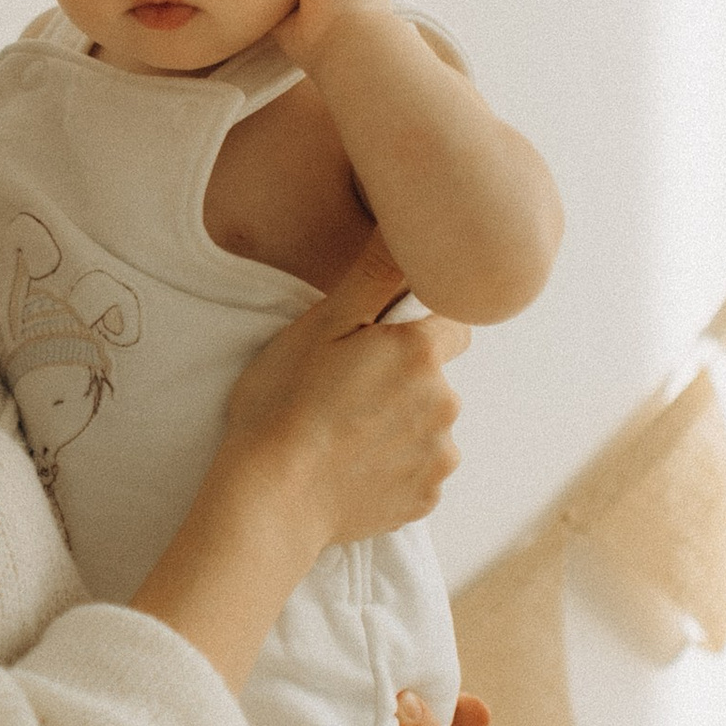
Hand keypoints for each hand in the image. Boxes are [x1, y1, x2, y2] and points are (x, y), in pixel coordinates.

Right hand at [222, 234, 468, 554]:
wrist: (271, 498)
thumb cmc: (285, 405)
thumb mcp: (321, 324)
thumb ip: (375, 274)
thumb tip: (409, 227)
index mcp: (422, 353)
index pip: (453, 322)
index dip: (415, 330)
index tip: (377, 345)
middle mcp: (445, 403)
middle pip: (438, 378)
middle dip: (405, 380)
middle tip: (347, 392)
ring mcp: (438, 456)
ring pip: (430, 426)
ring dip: (402, 426)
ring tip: (346, 434)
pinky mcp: (426, 497)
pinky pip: (419, 472)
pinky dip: (395, 468)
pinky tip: (353, 468)